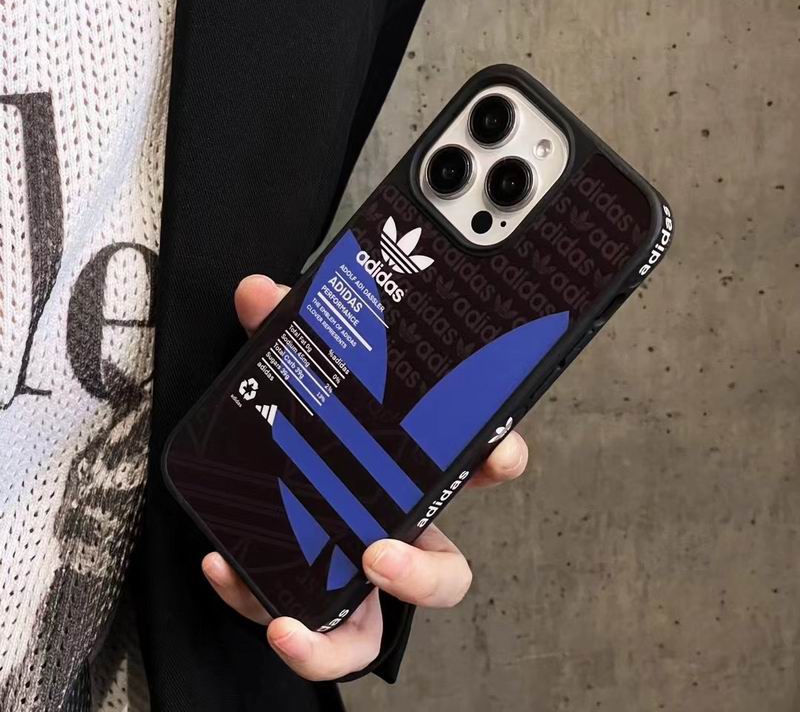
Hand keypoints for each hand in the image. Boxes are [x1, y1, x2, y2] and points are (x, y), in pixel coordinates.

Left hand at [201, 274, 529, 680]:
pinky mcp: (314, 604)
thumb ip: (283, 336)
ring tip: (293, 617)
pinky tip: (224, 566)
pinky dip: (259, 605)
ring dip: (340, 636)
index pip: (477, 468)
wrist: (264, 483)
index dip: (498, 458)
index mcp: (411, 475)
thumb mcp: (300, 380)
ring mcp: (355, 579)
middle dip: (424, 572)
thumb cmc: (312, 433)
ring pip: (376, 630)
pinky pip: (301, 628)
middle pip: (445, 572)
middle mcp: (396, 532)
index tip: (493, 447)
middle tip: (379, 553)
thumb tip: (257, 292)